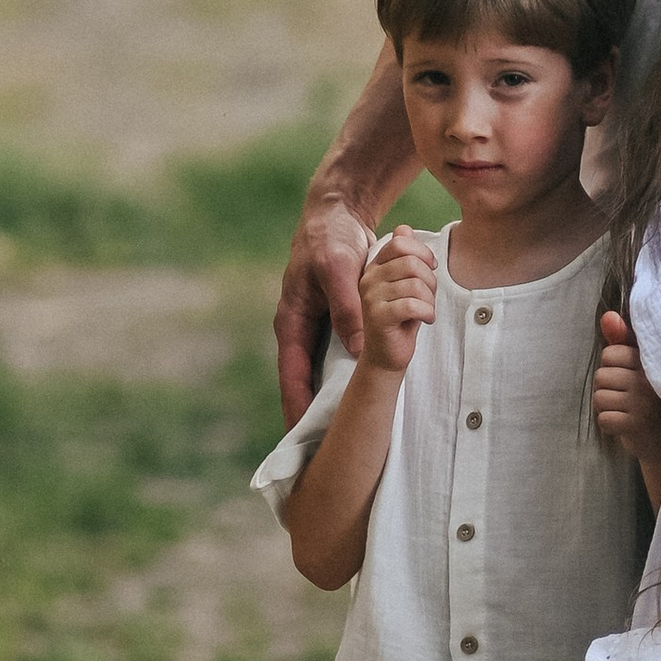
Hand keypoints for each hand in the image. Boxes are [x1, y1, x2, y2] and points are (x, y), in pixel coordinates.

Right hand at [275, 191, 376, 422]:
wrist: (339, 213)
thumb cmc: (330, 239)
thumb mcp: (336, 270)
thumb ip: (346, 308)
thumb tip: (356, 349)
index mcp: (292, 322)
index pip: (291, 377)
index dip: (296, 408)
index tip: (300, 437)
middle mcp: (303, 329)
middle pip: (308, 381)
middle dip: (315, 412)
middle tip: (325, 447)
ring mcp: (320, 326)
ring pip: (328, 370)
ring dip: (336, 394)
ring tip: (345, 429)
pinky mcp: (339, 319)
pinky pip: (346, 351)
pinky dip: (355, 369)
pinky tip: (368, 389)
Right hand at [357, 228, 439, 373]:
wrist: (387, 356)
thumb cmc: (400, 319)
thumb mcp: (406, 283)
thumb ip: (406, 257)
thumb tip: (404, 229)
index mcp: (374, 268)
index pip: (401, 243)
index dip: (423, 253)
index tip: (431, 268)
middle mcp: (368, 279)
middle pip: (411, 262)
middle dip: (430, 280)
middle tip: (429, 296)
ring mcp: (370, 298)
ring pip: (415, 284)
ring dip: (429, 300)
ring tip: (425, 310)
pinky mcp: (378, 317)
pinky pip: (413, 305)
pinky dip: (427, 313)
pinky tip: (425, 320)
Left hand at [594, 312, 660, 467]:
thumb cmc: (645, 398)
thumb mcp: (636, 366)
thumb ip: (621, 339)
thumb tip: (607, 316)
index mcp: (649, 362)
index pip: (609, 353)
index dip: (612, 367)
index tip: (628, 377)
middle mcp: (648, 379)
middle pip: (601, 376)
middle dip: (607, 389)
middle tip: (626, 398)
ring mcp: (643, 402)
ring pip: (599, 397)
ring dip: (607, 407)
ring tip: (625, 410)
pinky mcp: (636, 424)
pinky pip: (603, 419)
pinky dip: (609, 424)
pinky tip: (625, 425)